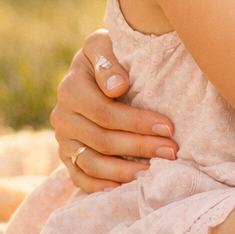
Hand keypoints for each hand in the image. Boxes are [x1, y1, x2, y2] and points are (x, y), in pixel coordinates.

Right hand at [51, 30, 178, 191]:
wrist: (93, 69)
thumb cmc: (108, 55)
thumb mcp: (104, 45)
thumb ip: (108, 61)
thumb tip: (118, 87)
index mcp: (71, 89)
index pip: (105, 113)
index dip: (137, 122)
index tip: (168, 127)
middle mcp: (62, 117)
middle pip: (102, 140)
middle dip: (140, 147)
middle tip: (172, 151)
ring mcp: (63, 140)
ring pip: (92, 163)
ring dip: (125, 171)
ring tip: (153, 172)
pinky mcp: (67, 156)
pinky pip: (80, 178)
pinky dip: (101, 186)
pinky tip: (126, 187)